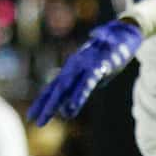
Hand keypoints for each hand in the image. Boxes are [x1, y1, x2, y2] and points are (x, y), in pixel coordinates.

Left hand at [28, 20, 143, 124]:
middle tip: (35, 122)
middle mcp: (74, 66)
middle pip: (57, 89)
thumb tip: (68, 106)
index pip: (52, 87)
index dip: (42, 101)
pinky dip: (80, 93)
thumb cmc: (107, 53)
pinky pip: (88, 81)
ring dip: (58, 101)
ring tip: (49, 116)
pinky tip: (74, 105)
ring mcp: (85, 64)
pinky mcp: (99, 65)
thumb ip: (80, 86)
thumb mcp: (92, 72)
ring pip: (69, 85)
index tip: (31, 116)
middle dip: (46, 106)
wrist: (124, 34)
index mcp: (71, 68)